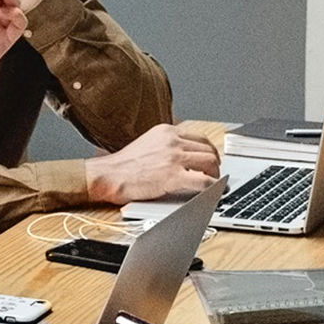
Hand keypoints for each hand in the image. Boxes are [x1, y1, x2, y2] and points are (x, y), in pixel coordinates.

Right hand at [81, 123, 220, 203]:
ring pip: (210, 162)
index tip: (210, 159)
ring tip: (212, 183)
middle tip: (214, 174)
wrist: (108, 175)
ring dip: (215, 174)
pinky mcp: (173, 176)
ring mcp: (173, 157)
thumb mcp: (147, 143)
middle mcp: (172, 140)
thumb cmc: (123, 165)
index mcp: (166, 131)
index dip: (209, 150)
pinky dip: (213, 187)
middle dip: (214, 163)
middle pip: (208, 148)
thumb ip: (165, 145)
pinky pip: (203, 181)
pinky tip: (212, 192)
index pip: (199, 137)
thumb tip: (183, 156)